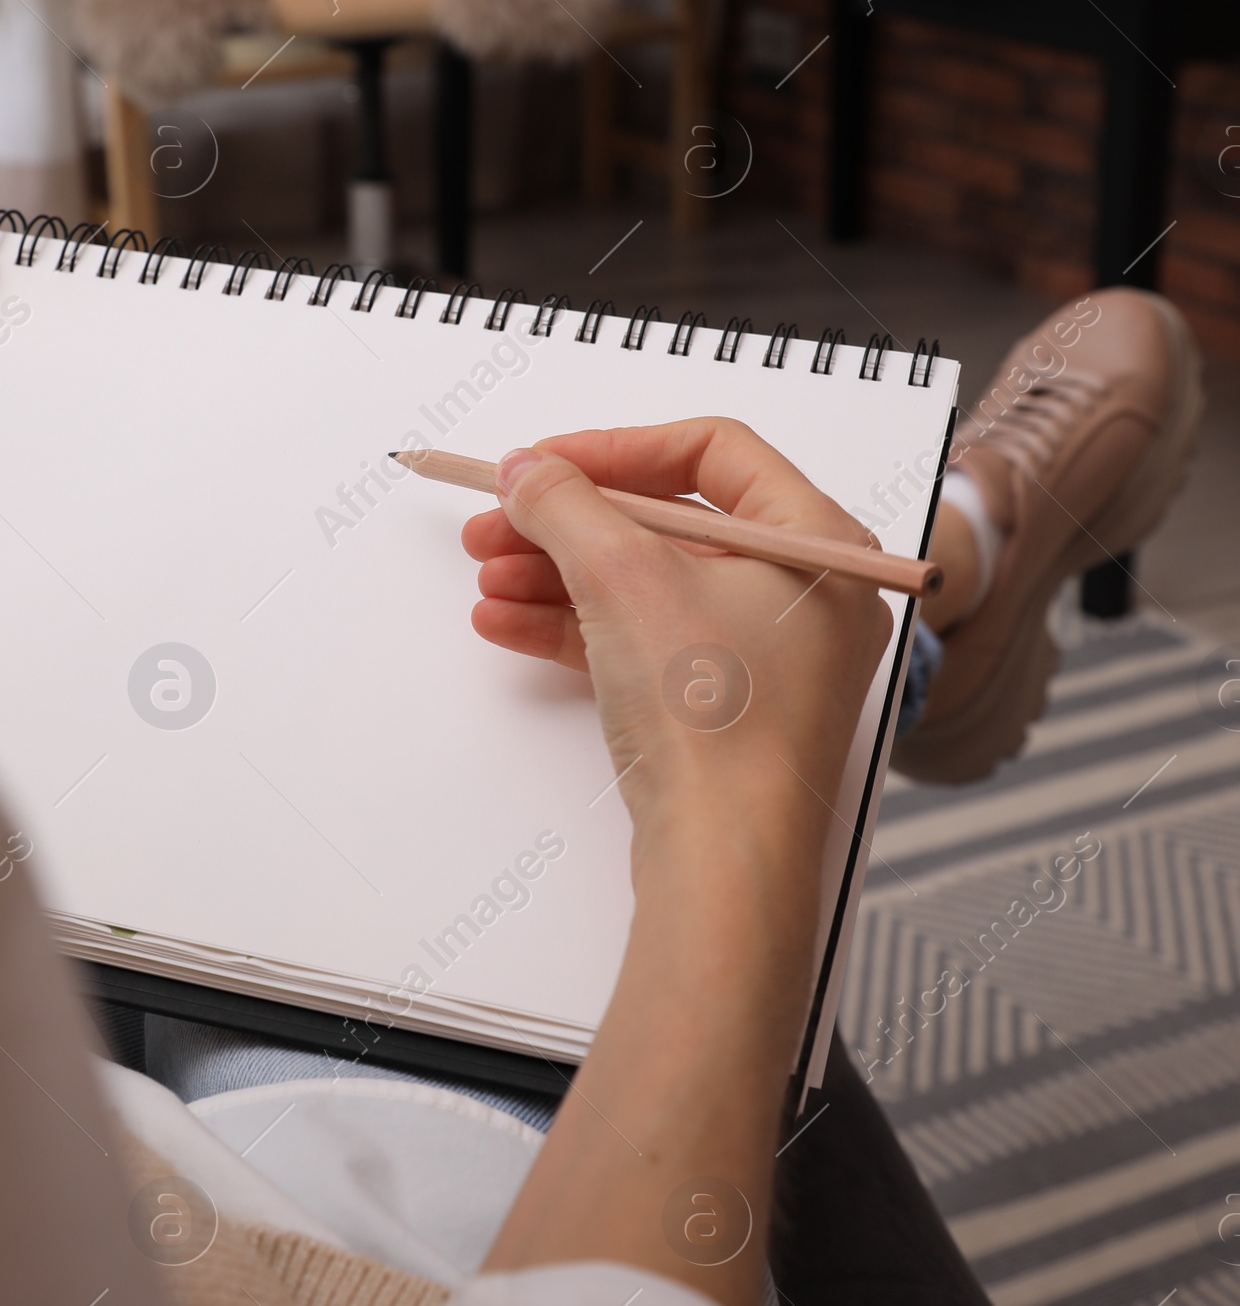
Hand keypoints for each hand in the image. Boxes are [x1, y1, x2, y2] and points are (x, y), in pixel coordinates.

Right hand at [463, 421, 891, 871]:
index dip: (616, 447)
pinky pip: (645, 641)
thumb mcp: (624, 576)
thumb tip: (530, 470)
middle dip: (569, 521)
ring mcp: (767, 656)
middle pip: (669, 521)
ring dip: (558, 574)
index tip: (545, 462)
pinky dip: (578, 627)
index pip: (713, 451)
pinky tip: (508, 623)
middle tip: (498, 523)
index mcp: (816, 541)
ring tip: (487, 579)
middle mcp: (803, 593)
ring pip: (647, 585)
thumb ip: (566, 503)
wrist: (725, 858)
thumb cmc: (717, 718)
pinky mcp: (725, 709)